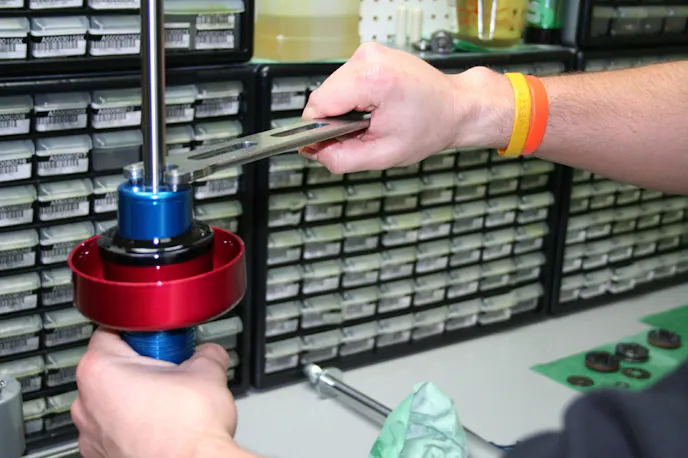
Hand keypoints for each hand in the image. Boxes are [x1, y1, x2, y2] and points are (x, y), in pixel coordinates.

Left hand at [71, 328, 246, 457]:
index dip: (142, 332)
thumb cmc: (189, 429)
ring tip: (170, 403)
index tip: (160, 339)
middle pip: (111, 369)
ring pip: (112, 403)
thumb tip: (209, 353)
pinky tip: (164, 427)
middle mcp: (86, 404)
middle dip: (141, 367)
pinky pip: (116, 431)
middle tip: (171, 371)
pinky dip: (135, 427)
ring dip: (136, 399)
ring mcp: (92, 436)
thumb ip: (205, 352)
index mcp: (100, 371)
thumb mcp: (208, 371)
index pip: (111, 332)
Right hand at [299, 42, 511, 173]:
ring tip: (372, 119)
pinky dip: (352, 98)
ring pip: (331, 89)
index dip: (320, 130)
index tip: (333, 142)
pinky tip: (373, 107)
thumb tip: (314, 152)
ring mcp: (369, 53)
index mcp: (373, 79)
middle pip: (323, 96)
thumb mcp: (383, 155)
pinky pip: (344, 82)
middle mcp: (368, 59)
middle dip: (335, 120)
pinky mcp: (370, 55)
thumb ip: (342, 158)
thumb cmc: (430, 126)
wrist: (454, 107)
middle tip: (363, 133)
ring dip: (343, 109)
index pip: (318, 105)